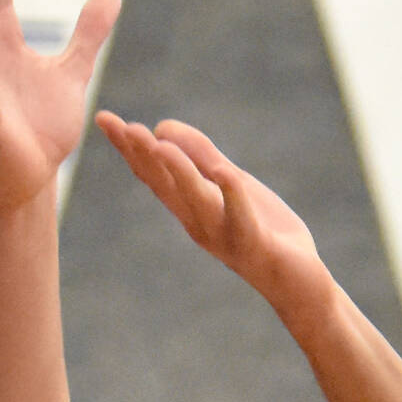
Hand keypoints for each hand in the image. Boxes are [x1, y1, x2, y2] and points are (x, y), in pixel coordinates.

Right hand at [95, 114, 328, 314]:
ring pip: (198, 200)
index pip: (153, 174)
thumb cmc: (262, 230)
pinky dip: (233, 196)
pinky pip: (242, 218)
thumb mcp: (230, 183)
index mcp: (190, 207)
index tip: (103, 118)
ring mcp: (225, 235)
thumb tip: (161, 126)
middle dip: (143, 156)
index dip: (128, 147)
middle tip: (121, 126)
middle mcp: (199, 222)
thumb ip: (200, 155)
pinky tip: (225, 173)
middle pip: (166, 186)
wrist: (298, 284)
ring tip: (160, 144)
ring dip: (179, 172)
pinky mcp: (256, 244)